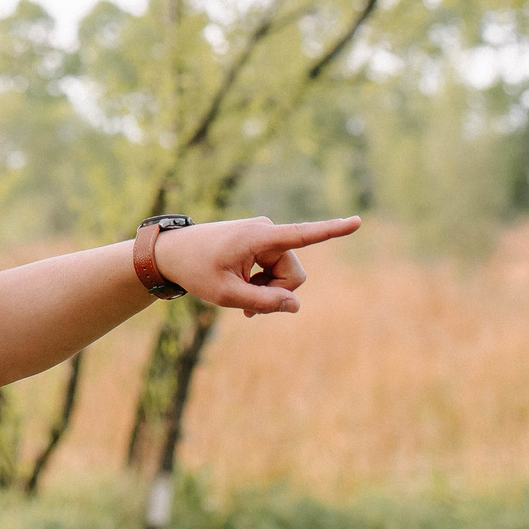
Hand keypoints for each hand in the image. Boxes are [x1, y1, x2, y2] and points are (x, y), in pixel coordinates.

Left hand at [152, 215, 360, 316]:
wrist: (170, 253)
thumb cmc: (195, 271)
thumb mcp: (226, 295)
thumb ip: (263, 303)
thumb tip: (296, 307)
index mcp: (259, 237)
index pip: (303, 234)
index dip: (332, 231)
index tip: (357, 221)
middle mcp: (267, 232)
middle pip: (294, 276)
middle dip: (276, 294)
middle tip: (245, 305)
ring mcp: (264, 236)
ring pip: (285, 277)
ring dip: (267, 292)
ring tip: (240, 300)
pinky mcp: (260, 243)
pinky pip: (275, 272)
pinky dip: (262, 286)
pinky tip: (244, 298)